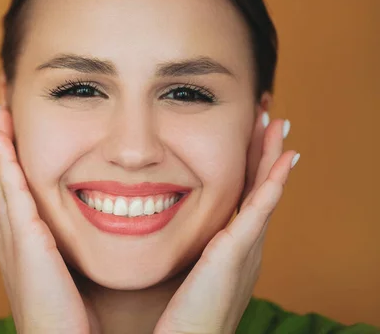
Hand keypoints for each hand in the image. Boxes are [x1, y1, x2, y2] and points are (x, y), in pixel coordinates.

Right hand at [0, 105, 91, 333]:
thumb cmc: (70, 321)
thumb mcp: (66, 277)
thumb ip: (69, 252)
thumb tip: (90, 228)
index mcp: (22, 247)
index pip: (10, 194)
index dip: (7, 163)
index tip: (9, 133)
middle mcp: (11, 239)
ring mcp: (14, 240)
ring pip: (0, 181)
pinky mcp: (25, 243)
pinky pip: (11, 193)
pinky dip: (4, 164)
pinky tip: (2, 137)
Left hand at [154, 114, 299, 333]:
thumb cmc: (176, 318)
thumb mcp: (183, 274)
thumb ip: (179, 248)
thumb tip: (148, 224)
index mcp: (228, 248)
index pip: (241, 196)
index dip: (248, 164)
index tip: (248, 134)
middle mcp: (243, 247)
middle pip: (258, 188)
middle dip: (264, 152)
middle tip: (269, 117)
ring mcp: (243, 251)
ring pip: (263, 192)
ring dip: (272, 157)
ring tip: (277, 125)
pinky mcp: (235, 256)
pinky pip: (258, 212)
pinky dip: (273, 185)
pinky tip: (283, 161)